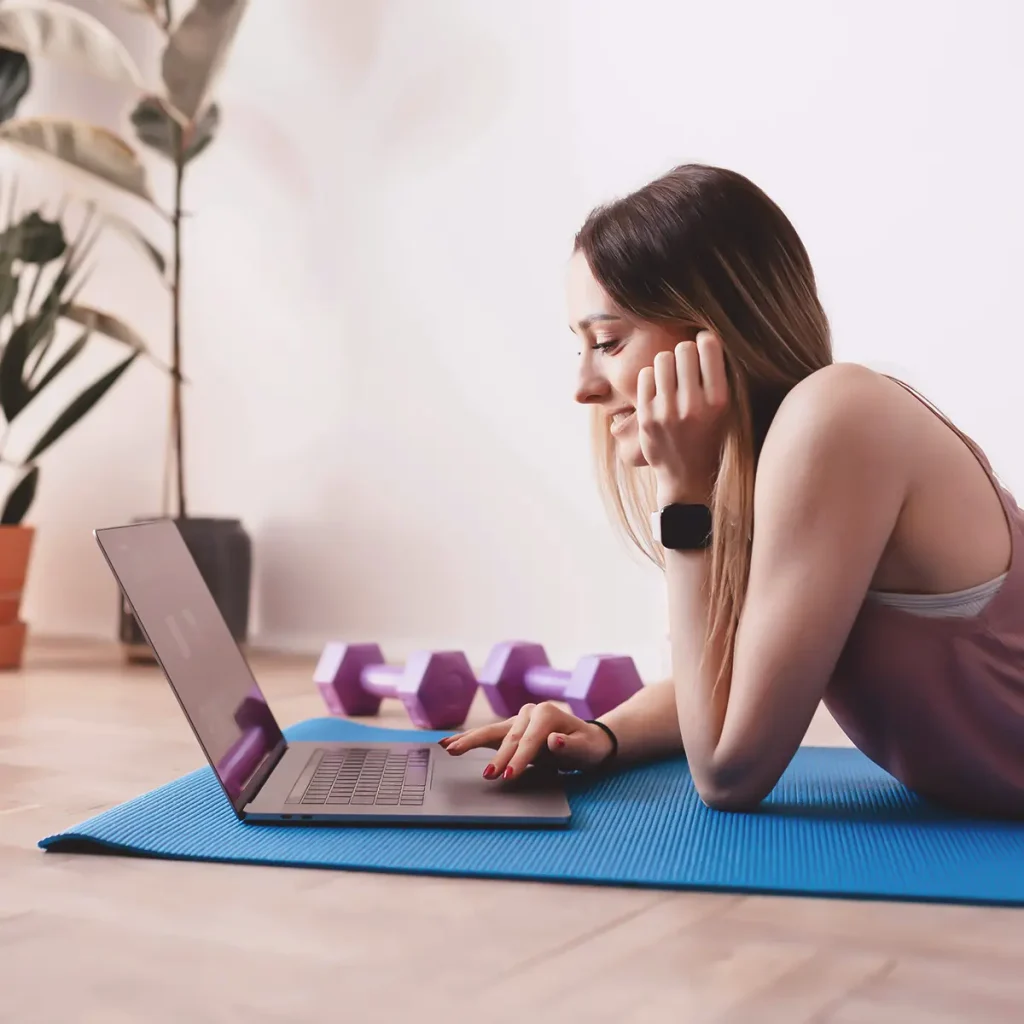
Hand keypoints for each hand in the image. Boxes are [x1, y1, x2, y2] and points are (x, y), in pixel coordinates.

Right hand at [439, 702, 613, 778]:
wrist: (586, 740)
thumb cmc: (587, 746)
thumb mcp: (586, 749)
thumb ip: (571, 746)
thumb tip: (555, 740)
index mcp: (547, 714)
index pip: (530, 740)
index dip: (520, 758)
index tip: (510, 776)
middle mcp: (529, 712)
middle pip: (508, 737)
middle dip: (496, 757)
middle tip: (486, 775)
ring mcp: (517, 719)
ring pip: (491, 732)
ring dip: (469, 741)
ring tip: (448, 748)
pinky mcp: (509, 729)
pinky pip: (487, 735)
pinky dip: (468, 739)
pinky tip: (447, 743)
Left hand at [637, 330, 729, 504]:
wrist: (687, 475)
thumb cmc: (708, 434)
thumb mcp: (725, 408)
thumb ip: (716, 375)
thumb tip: (703, 333)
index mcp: (719, 399)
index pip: (708, 345)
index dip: (704, 341)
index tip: (703, 347)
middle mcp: (694, 405)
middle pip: (683, 348)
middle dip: (684, 353)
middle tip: (686, 367)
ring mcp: (668, 412)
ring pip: (662, 358)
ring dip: (667, 364)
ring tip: (672, 379)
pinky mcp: (647, 417)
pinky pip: (645, 375)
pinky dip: (652, 378)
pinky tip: (659, 391)